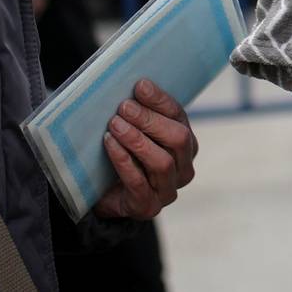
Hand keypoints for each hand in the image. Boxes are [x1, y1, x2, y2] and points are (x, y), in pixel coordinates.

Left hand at [95, 78, 198, 218]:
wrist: (105, 197)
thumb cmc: (122, 155)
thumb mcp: (134, 131)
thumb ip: (138, 111)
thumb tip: (135, 84)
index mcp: (186, 145)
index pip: (179, 116)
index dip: (160, 100)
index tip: (139, 86)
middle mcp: (184, 168)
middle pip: (178, 139)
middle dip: (150, 120)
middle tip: (124, 107)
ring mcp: (168, 191)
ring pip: (162, 162)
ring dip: (137, 140)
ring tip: (115, 124)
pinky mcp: (148, 206)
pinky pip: (139, 182)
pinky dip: (124, 160)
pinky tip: (110, 144)